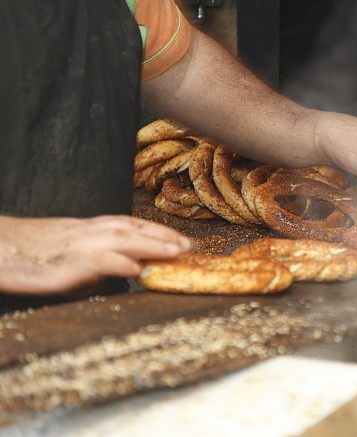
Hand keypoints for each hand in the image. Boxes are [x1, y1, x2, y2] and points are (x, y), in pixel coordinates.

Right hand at [0, 215, 190, 294]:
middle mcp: (83, 232)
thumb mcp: (60, 257)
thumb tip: (106, 279)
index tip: (178, 238)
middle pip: (130, 228)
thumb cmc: (20, 254)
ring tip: (176, 251)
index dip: (155, 230)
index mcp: (84, 228)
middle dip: (162, 235)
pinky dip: (118, 262)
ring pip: (120, 238)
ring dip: (151, 244)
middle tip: (189, 246)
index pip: (127, 224)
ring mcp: (73, 246)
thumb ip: (87, 266)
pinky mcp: (61, 265)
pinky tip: (136, 268)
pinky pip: (95, 260)